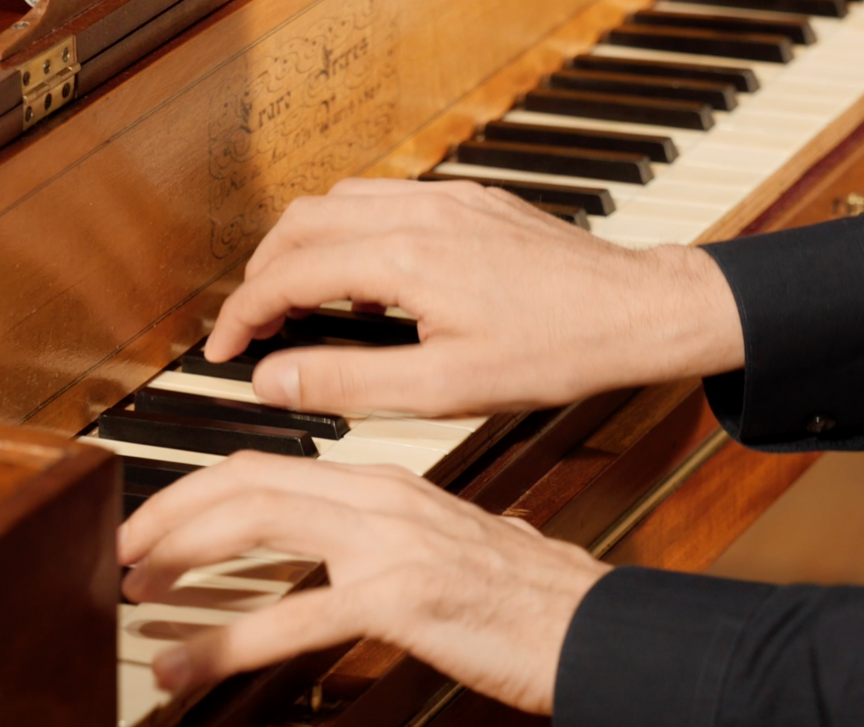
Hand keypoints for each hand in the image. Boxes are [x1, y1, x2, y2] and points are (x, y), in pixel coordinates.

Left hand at [116, 452, 610, 714]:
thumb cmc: (521, 596)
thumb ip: (379, 547)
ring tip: (135, 591)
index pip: (269, 465)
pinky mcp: (400, 598)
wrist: (591, 625)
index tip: (159, 522)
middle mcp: (380, 499)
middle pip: (246, 480)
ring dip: (180, 554)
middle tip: (125, 550)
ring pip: (256, 522)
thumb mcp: (441, 550)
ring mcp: (389, 544)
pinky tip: (186, 665)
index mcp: (386, 486)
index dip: (199, 489)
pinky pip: (291, 615)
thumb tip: (327, 568)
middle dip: (170, 511)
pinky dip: (224, 640)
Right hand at [205, 178, 742, 415]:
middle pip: (301, 224)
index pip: (289, 275)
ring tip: (298, 303)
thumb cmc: (557, 351)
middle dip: (262, 275)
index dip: (243, 315)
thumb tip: (275, 382)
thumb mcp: (446, 389)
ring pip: (340, 202)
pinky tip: (367, 280)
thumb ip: (349, 383)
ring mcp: (447, 199)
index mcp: (405, 259)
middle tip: (254, 327)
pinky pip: (387, 199)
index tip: (224, 350)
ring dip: (303, 247)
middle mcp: (419, 213)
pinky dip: (351, 233)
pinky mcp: (472, 200)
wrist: (639, 311)